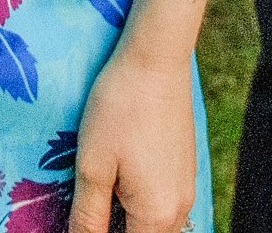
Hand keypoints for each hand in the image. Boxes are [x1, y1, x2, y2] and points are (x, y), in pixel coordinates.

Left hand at [71, 45, 198, 232]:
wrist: (157, 56)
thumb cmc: (120, 107)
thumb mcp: (92, 166)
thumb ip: (87, 218)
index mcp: (156, 216)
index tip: (84, 216)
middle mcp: (180, 209)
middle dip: (113, 229)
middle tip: (86, 210)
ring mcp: (186, 187)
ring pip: (155, 225)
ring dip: (127, 220)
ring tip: (99, 194)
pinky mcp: (185, 167)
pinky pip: (163, 204)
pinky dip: (140, 203)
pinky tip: (119, 177)